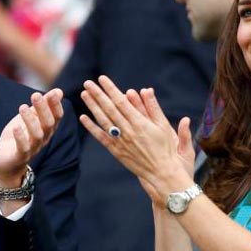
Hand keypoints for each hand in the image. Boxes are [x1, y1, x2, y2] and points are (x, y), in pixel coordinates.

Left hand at [0, 89, 63, 184]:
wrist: (6, 161)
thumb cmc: (19, 137)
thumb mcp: (31, 118)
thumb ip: (43, 106)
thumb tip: (59, 91)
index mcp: (47, 129)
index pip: (57, 117)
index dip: (55, 106)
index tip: (52, 93)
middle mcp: (43, 139)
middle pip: (48, 124)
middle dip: (43, 109)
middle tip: (36, 95)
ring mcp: (32, 148)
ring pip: (37, 135)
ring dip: (31, 120)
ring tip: (22, 107)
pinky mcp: (20, 156)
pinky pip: (23, 148)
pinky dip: (20, 137)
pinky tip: (15, 127)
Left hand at [79, 77, 193, 203]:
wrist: (162, 172)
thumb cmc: (166, 148)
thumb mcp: (163, 126)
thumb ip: (153, 107)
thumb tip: (146, 90)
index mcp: (140, 123)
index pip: (121, 102)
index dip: (111, 89)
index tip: (102, 79)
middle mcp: (128, 131)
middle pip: (109, 109)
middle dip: (98, 94)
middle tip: (88, 83)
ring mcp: (120, 141)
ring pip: (103, 121)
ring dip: (93, 107)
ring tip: (84, 94)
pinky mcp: (116, 151)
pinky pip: (101, 137)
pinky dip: (92, 127)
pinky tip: (84, 118)